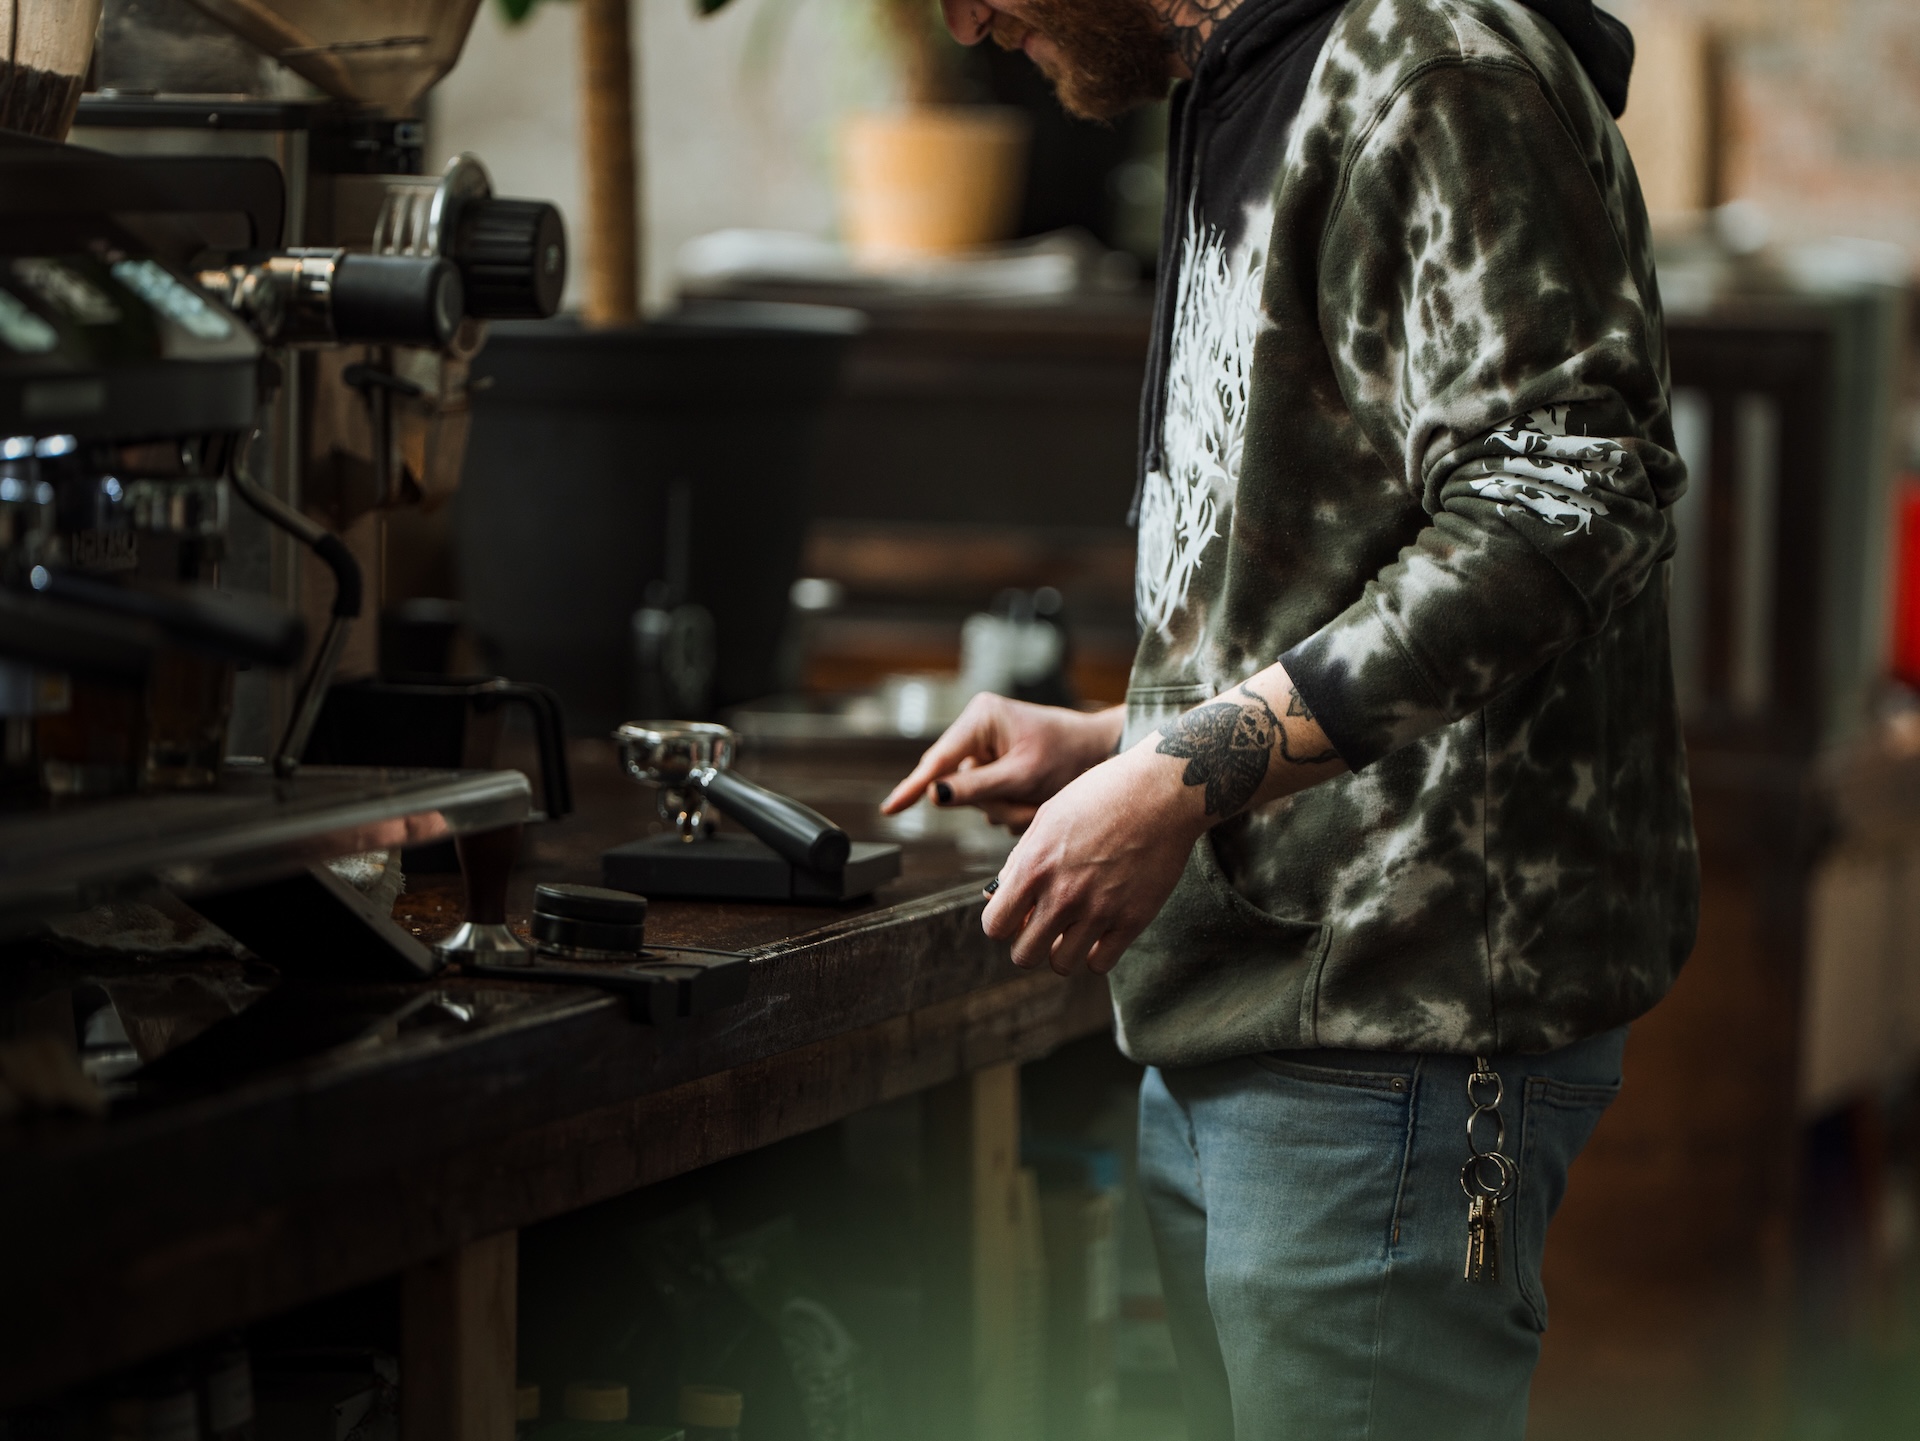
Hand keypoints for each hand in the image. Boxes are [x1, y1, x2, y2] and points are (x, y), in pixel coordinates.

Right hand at [881, 695, 1122, 832]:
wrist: (1100, 753)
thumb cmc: (1067, 757)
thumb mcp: (1021, 776)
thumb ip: (976, 789)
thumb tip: (934, 796)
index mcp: (980, 718)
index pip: (939, 761)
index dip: (913, 787)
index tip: (890, 809)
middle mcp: (977, 729)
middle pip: (958, 785)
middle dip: (993, 802)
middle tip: (1027, 804)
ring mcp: (984, 749)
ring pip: (975, 799)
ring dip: (1006, 808)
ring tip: (1039, 797)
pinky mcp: (994, 766)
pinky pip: (989, 799)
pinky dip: (1011, 806)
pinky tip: (1034, 797)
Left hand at [982, 745, 1204, 974]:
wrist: (1162, 791)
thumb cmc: (1101, 796)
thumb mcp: (1048, 817)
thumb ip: (1020, 860)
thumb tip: (997, 895)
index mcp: (1034, 866)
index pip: (994, 926)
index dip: (1002, 923)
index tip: (1018, 913)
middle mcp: (1062, 894)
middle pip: (1024, 956)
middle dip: (1028, 943)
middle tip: (1043, 925)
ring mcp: (1099, 910)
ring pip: (1061, 965)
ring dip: (1061, 951)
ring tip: (1072, 928)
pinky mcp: (1132, 920)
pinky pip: (1100, 963)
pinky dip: (1095, 953)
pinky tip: (1099, 931)